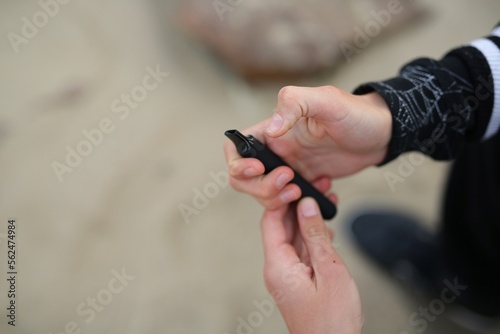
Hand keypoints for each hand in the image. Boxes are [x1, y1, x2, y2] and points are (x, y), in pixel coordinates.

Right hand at [224, 85, 390, 209]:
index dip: (238, 164)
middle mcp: (275, 150)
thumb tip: (271, 130)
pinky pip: (288, 201)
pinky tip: (324, 190)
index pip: (236, 148)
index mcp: (271, 129)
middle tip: (291, 182)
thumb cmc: (355, 113)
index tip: (260, 168)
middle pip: (243, 178)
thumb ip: (294, 104)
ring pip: (263, 194)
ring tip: (304, 192)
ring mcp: (289, 168)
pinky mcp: (305, 182)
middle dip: (260, 187)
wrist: (382, 134)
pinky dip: (298, 205)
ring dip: (277, 199)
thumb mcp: (326, 100)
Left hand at [261, 197, 362, 333]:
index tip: (298, 182)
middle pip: (283, 227)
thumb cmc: (332, 321)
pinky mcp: (299, 281)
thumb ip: (316, 237)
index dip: (283, 199)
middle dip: (300, 205)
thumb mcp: (329, 271)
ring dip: (309, 220)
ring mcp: (288, 275)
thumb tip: (307, 206)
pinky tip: (327, 227)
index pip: (272, 221)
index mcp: (278, 266)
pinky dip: (314, 238)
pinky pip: (303, 252)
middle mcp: (278, 269)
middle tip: (319, 186)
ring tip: (327, 199)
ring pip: (294, 238)